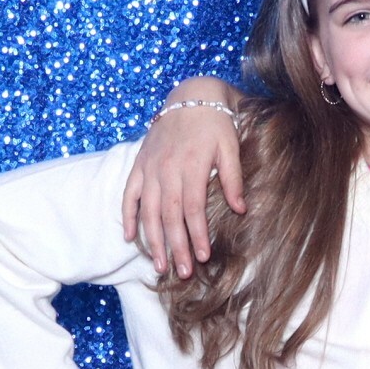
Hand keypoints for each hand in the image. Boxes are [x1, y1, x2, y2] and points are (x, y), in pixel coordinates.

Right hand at [122, 84, 245, 279]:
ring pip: (149, 210)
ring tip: (159, 266)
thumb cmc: (216, 124)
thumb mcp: (231, 148)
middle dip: (176, 246)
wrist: (191, 95)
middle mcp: (167, 169)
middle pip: (170, 215)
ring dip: (152, 240)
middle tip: (183, 272)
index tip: (204, 257)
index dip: (198, 235)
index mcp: (191, 166)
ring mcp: (150, 168)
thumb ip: (233, 179)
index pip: (193, 209)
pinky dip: (128, 216)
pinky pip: (129, 194)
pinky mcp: (139, 165)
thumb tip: (241, 209)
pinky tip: (129, 237)